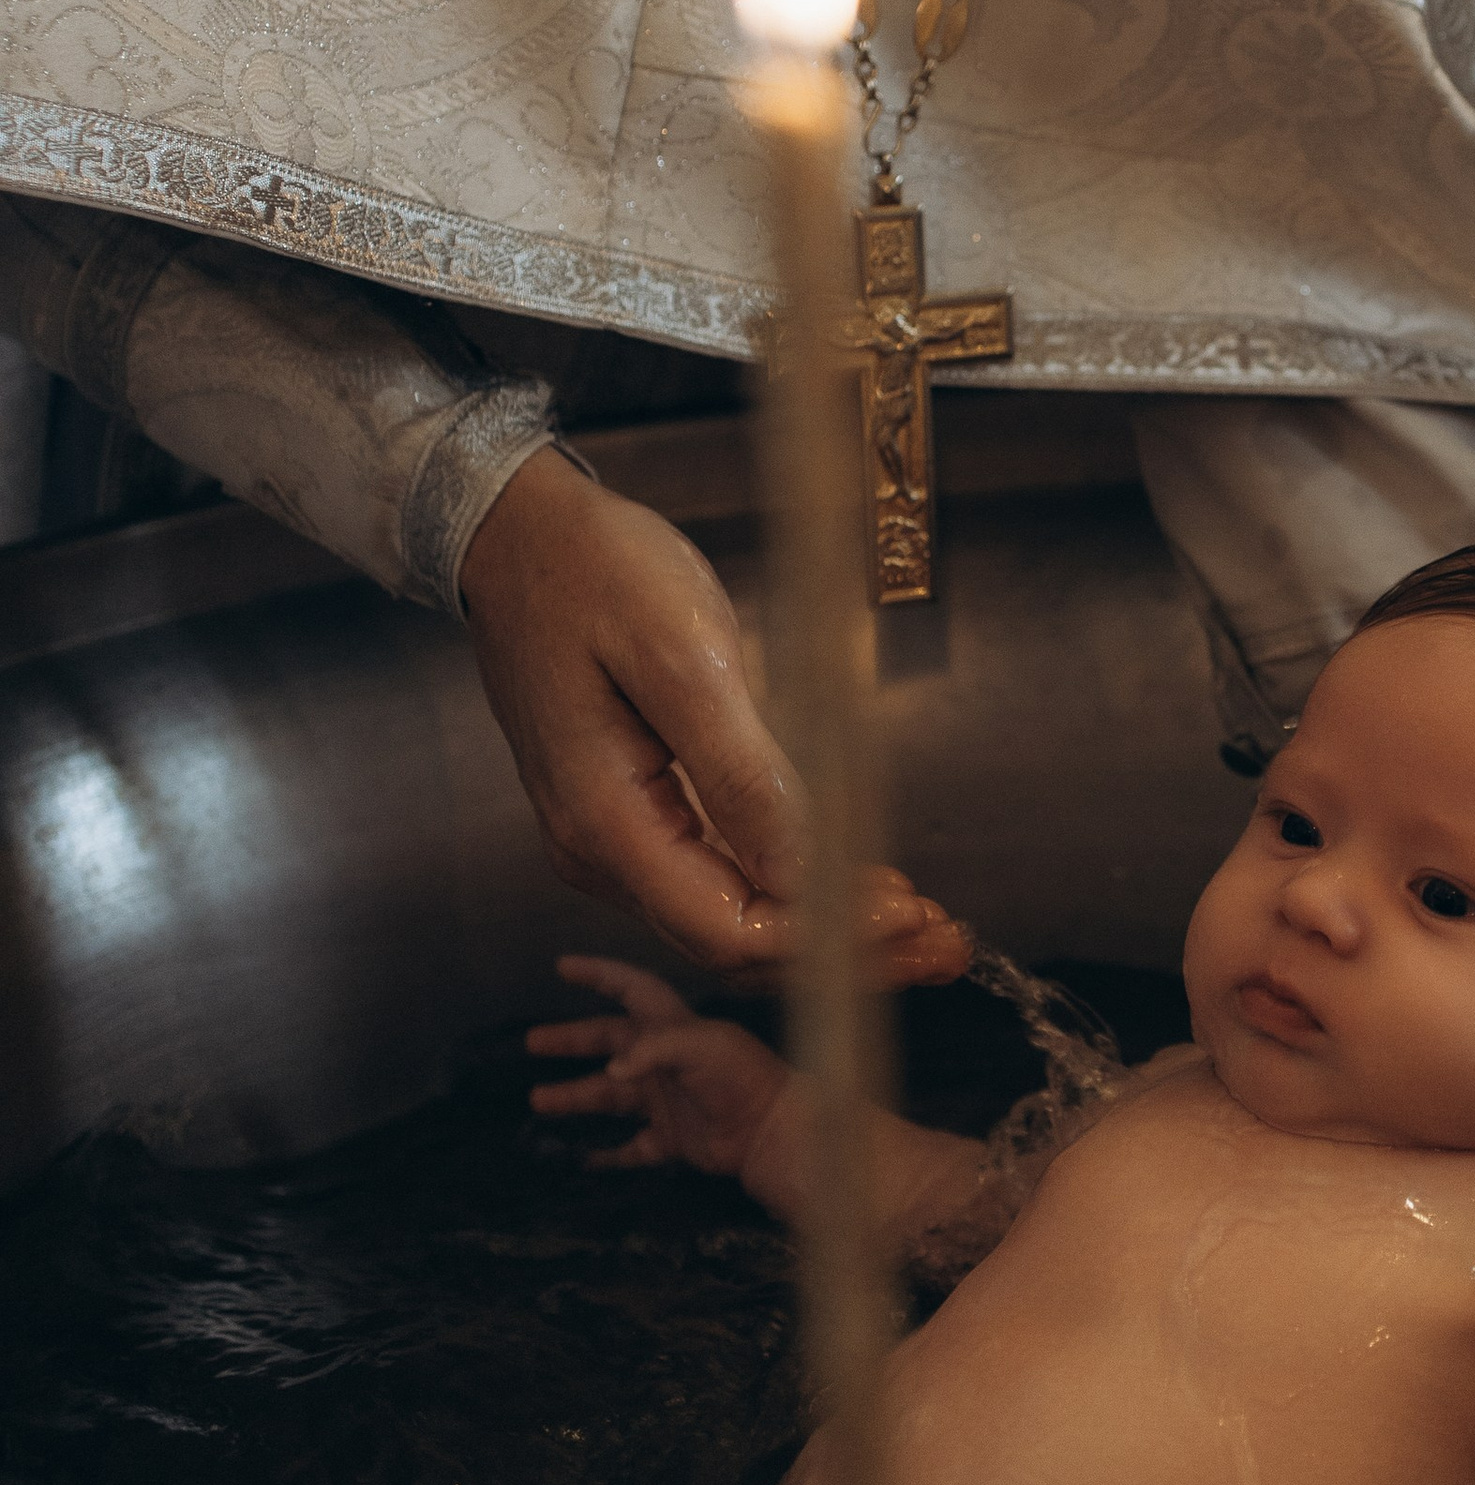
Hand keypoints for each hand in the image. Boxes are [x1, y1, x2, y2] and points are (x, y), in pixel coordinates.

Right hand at [464, 449, 883, 971]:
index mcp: (605, 822)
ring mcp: (611, 837)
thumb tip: (801, 870)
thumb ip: (740, 774)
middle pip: (733, 940)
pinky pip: (716, 876)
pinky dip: (790, 888)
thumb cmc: (594, 573)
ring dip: (826, 926)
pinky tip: (850, 879)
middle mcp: (599, 851)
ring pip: (730, 916)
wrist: (520, 534)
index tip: (908, 916)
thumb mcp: (683, 658)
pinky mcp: (632, 812)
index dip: (824, 937)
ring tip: (920, 918)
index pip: (727, 930)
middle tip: (943, 939)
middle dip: (842, 950)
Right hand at [527, 957, 791, 1179]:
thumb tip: (611, 1073)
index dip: (599, 974)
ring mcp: (668, 1099)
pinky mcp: (673, 1139)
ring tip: (538, 1100)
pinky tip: (582, 1159)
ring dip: (575, 1096)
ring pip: (610, 1095)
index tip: (563, 967)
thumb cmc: (741, 1078)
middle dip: (572, 1040)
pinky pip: (632, 1148)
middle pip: (609, 1042)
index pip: (631, 989)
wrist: (771, 1131)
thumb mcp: (701, 1046)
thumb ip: (653, 1050)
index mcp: (673, 1027)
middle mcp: (665, 1059)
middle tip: (532, 1042)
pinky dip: (608, 1154)